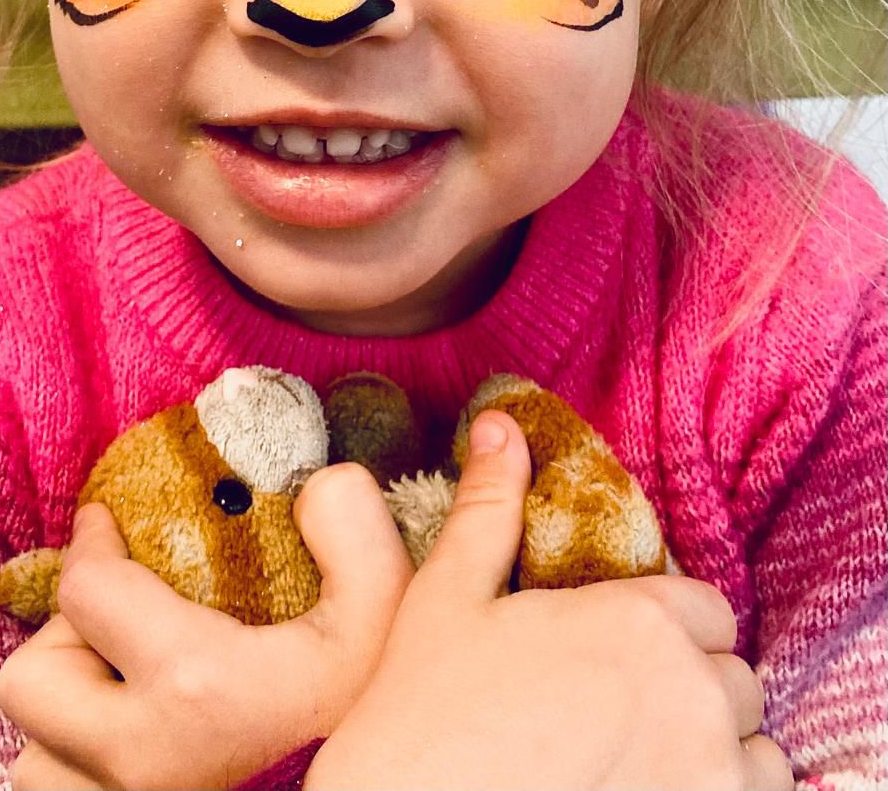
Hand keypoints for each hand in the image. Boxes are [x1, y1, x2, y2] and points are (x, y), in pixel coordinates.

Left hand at [0, 464, 412, 790]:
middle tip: (120, 619)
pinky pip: (57, 790)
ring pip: (34, 754)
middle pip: (29, 680)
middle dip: (67, 636)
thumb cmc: (368, 724)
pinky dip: (77, 760)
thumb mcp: (385, 617)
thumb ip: (357, 535)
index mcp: (193, 687)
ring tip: (125, 687)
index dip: (90, 541)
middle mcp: (134, 759)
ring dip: (67, 711)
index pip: (83, 591)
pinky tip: (133, 734)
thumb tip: (317, 483)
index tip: (106, 523)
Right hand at [306, 411, 794, 790]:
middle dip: (691, 690)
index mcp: (638, 621)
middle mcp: (691, 695)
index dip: (667, 630)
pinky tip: (649, 789)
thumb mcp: (449, 596)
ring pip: (755, 753)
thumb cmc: (423, 715)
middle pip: (733, 681)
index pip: (706, 610)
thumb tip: (502, 425)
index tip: (622, 657)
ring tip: (643, 762)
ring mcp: (708, 776)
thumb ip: (492, 507)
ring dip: (715, 752)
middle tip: (623, 714)